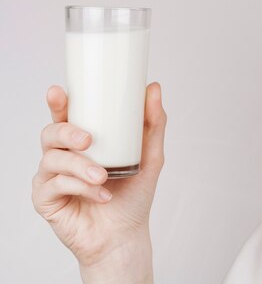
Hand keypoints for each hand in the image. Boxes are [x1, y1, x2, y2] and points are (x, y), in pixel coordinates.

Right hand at [32, 82, 166, 271]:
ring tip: (102, 176)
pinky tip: (101, 195)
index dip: (58, 103)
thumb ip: (153, 123)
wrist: (125, 235)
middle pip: (50, 133)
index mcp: (82, 141)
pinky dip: (80, 188)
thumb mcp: (150, 156)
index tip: (59, 92)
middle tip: (88, 140)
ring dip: (80, 166)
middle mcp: (63, 155)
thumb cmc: (133, 195)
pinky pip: (55, 185)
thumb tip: (153, 88)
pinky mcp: (45, 200)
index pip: (65, 116)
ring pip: (53, 159)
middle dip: (66, 132)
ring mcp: (51, 177)